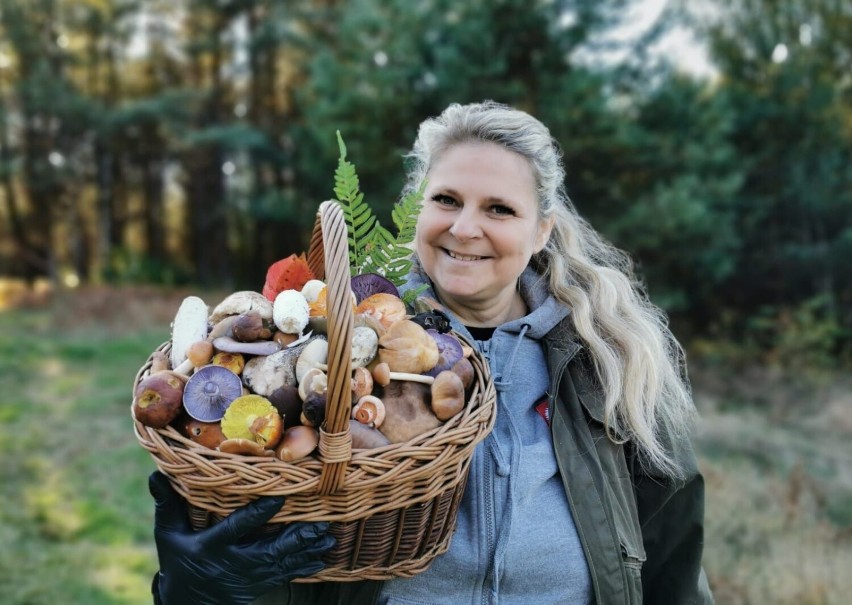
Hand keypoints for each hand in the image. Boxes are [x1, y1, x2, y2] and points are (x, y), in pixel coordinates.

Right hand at [149, 471, 334, 604]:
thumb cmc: (179, 561)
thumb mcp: (168, 535)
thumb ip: (166, 505)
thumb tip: (156, 474)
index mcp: (212, 547)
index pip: (236, 528)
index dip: (257, 515)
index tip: (278, 499)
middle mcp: (234, 563)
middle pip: (269, 551)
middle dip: (296, 539)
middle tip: (321, 524)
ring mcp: (249, 577)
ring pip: (283, 564)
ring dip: (307, 551)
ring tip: (329, 538)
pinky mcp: (260, 585)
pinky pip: (286, 576)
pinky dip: (306, 566)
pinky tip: (324, 557)